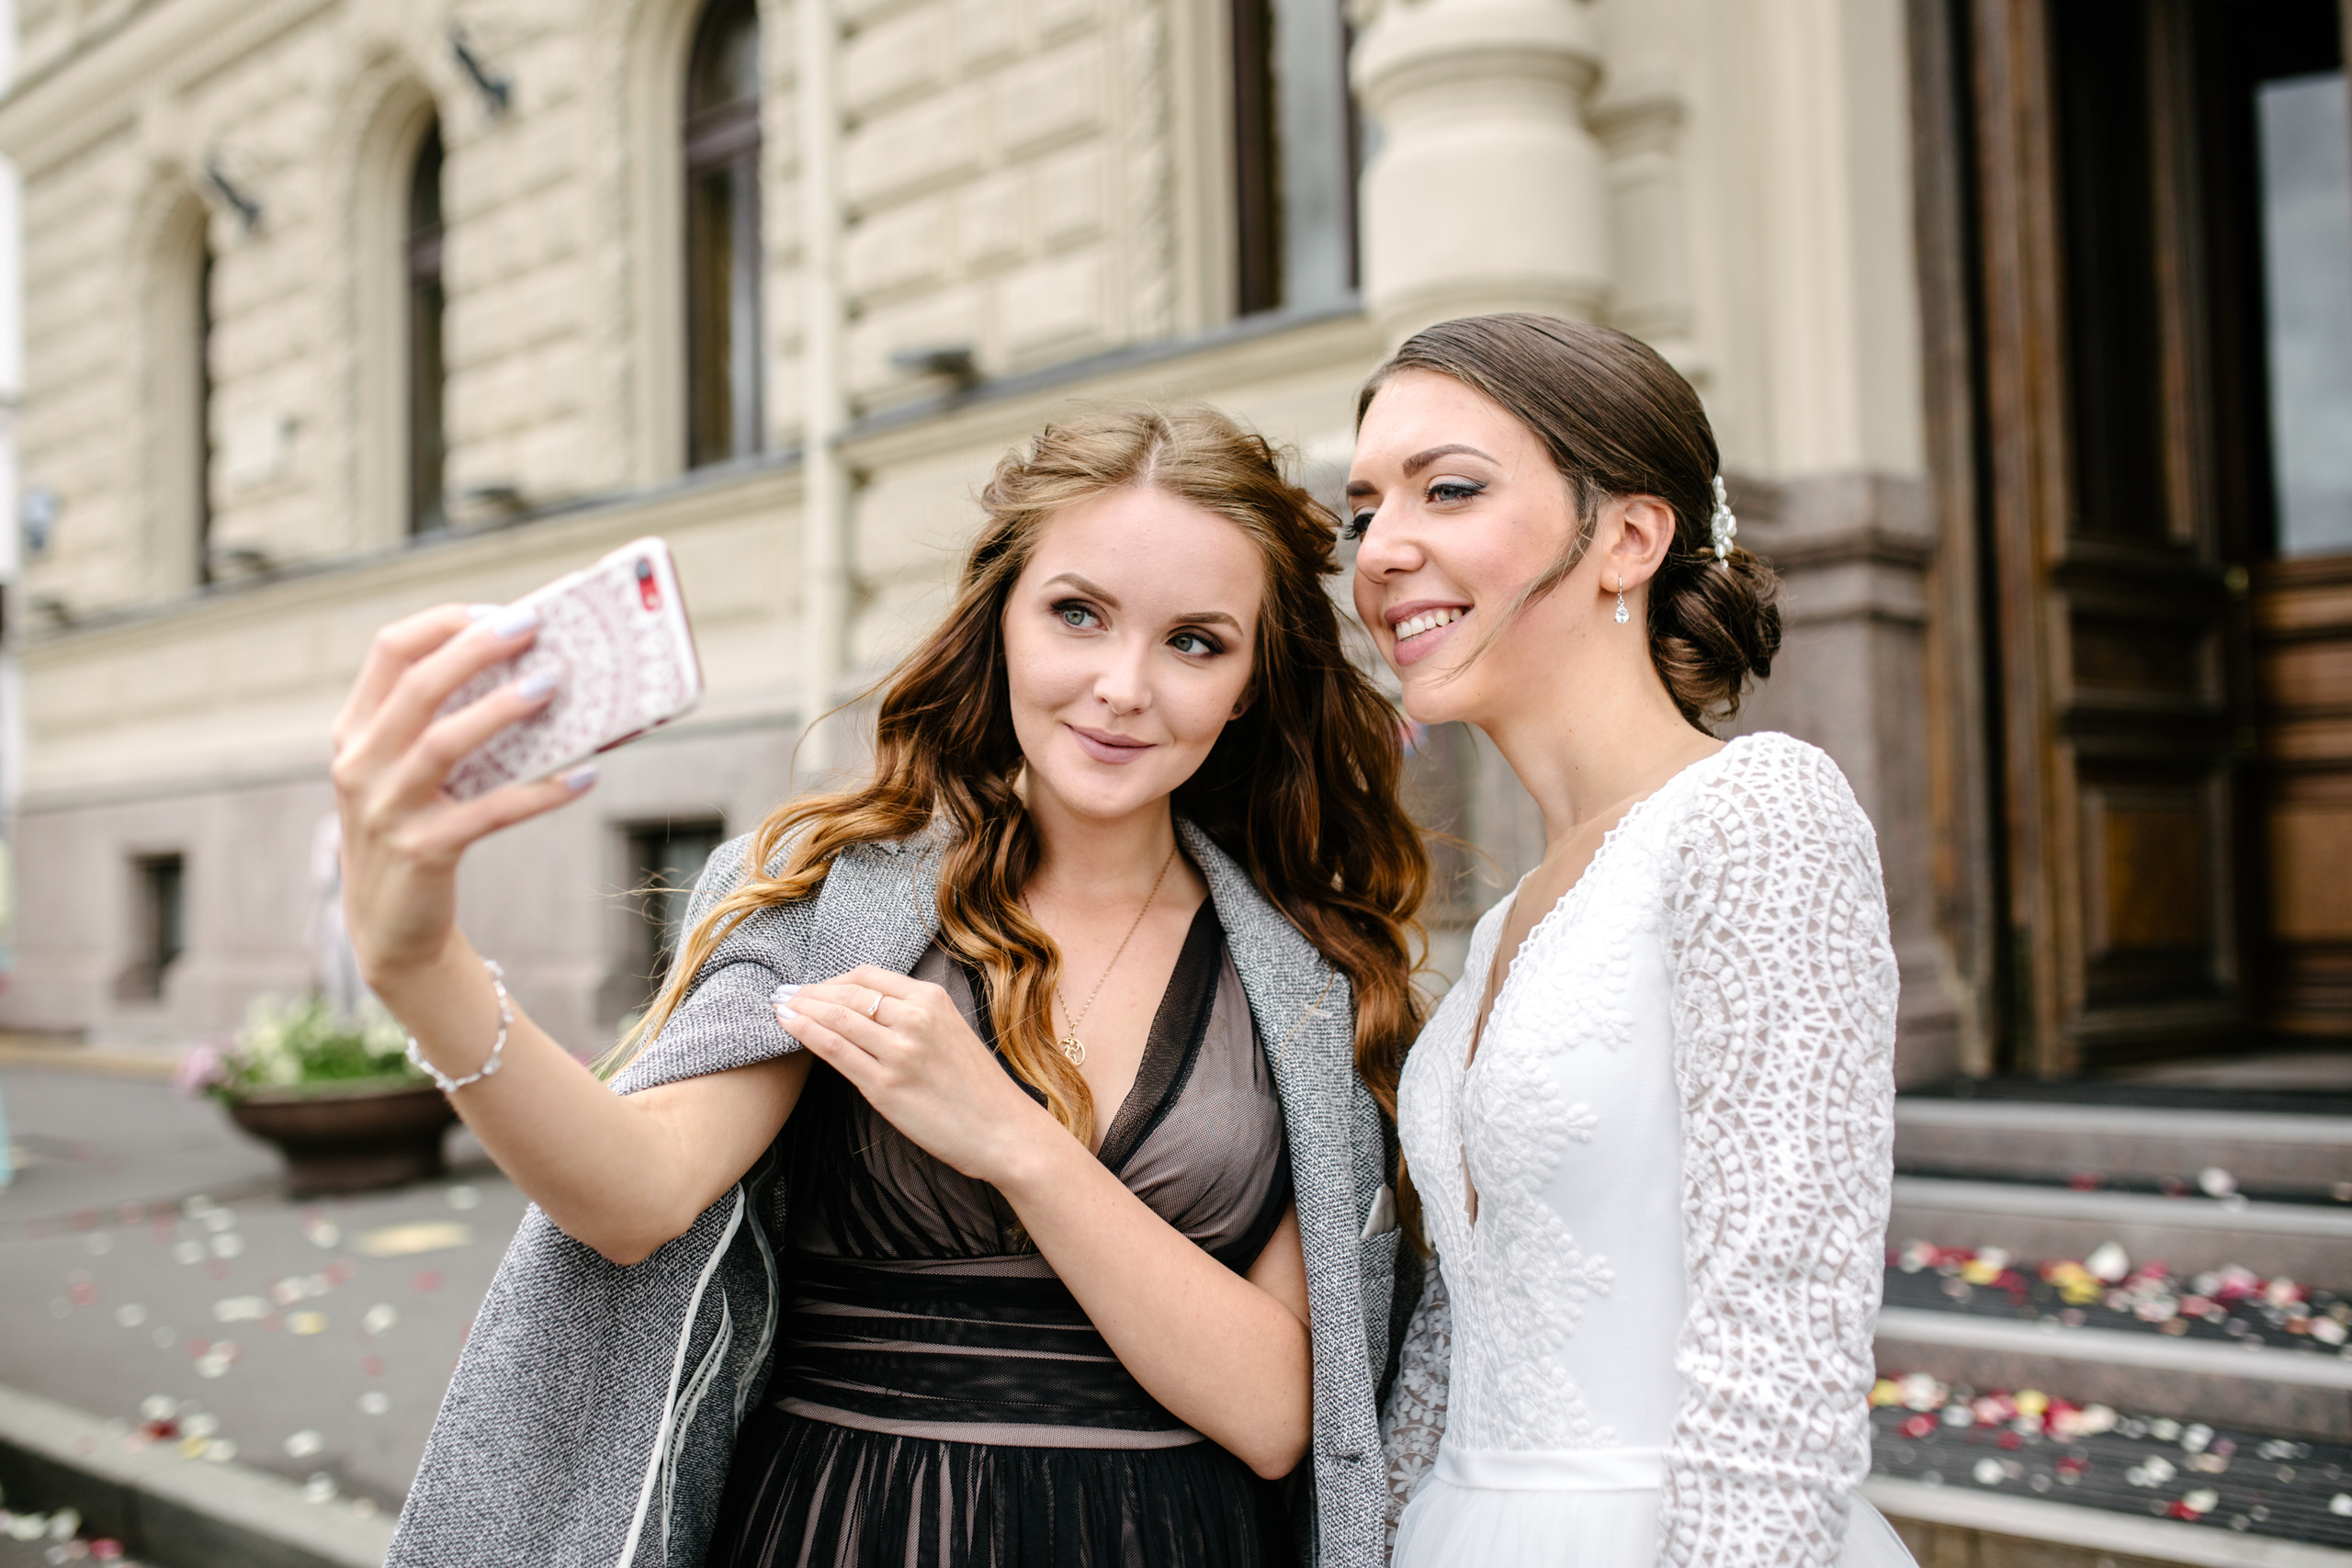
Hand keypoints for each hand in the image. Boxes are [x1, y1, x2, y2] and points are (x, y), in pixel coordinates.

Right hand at [330, 603, 594, 991]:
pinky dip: (539, 794)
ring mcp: (386, 810)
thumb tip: (536, 673)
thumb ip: (448, 724)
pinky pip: (489, 813)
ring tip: (551, 684)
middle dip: (475, 649)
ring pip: (443, 743)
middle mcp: (360, 765)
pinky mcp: (423, 851)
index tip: (500, 612)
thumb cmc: (418, 829)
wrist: (391, 929)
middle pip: (417, 687)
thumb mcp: (413, 773)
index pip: (390, 651)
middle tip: (532, 626)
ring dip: (500, 709)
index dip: (446, 623)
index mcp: (356, 732)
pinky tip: (584, 777)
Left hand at [775, 966, 1056, 1184]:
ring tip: (778, 1007)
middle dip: (810, 991)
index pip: (868, 977)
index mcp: (933, 1000)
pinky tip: (789, 1026)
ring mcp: (899, 1052)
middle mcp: (915, 1018)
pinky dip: (807, 1034)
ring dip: (801, 1009)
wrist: (1003, 1131)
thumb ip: (915, 1017)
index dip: (833, 980)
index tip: (815, 988)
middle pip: (847, 993)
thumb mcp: (952, 1033)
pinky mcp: (886, 1086)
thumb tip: (869, 1011)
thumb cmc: (979, 1090)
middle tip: (784, 993)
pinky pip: (836, 1050)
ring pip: (836, 1018)